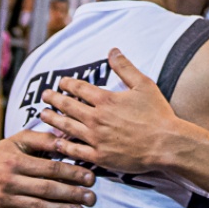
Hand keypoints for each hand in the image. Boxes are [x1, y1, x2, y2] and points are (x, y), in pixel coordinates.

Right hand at [0, 132, 95, 207]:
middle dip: (71, 194)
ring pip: (38, 207)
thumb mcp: (18, 140)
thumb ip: (42, 139)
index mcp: (15, 162)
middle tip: (91, 198)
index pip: (49, 169)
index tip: (89, 178)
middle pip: (46, 189)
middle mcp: (10, 182)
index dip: (71, 173)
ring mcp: (5, 200)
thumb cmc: (1, 153)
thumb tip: (66, 140)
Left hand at [35, 48, 184, 175]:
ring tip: (42, 115)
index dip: (67, 84)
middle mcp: (96, 119)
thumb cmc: (158, 114)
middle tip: (45, 95)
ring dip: (52, 120)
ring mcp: (96, 139)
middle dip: (53, 99)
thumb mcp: (144, 85)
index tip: (61, 82)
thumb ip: (125, 67)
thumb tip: (112, 50)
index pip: (79, 88)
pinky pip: (75, 152)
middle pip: (67, 106)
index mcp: (105, 100)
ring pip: (66, 128)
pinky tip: (56, 143)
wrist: (166, 144)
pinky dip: (63, 146)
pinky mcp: (99, 157)